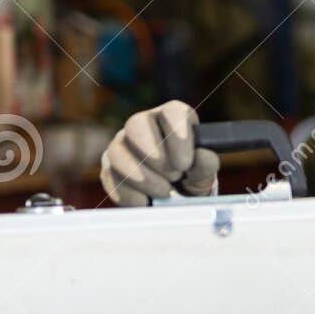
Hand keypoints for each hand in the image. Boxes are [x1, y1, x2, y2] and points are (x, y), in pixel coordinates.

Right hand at [100, 100, 219, 205]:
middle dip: (154, 154)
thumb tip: (203, 157)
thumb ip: (206, 164)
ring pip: (118, 152)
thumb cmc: (191, 176)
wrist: (175, 197)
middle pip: (136, 124)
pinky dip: (130, 194)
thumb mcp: (203, 172)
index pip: (172, 112)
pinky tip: (147, 201)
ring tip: (164, 192)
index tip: (185, 163)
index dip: (178, 135)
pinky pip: (110, 177)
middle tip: (174, 176)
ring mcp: (122, 144)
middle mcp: (143, 124)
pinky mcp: (109, 167)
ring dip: (143, 177)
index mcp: (172, 117)